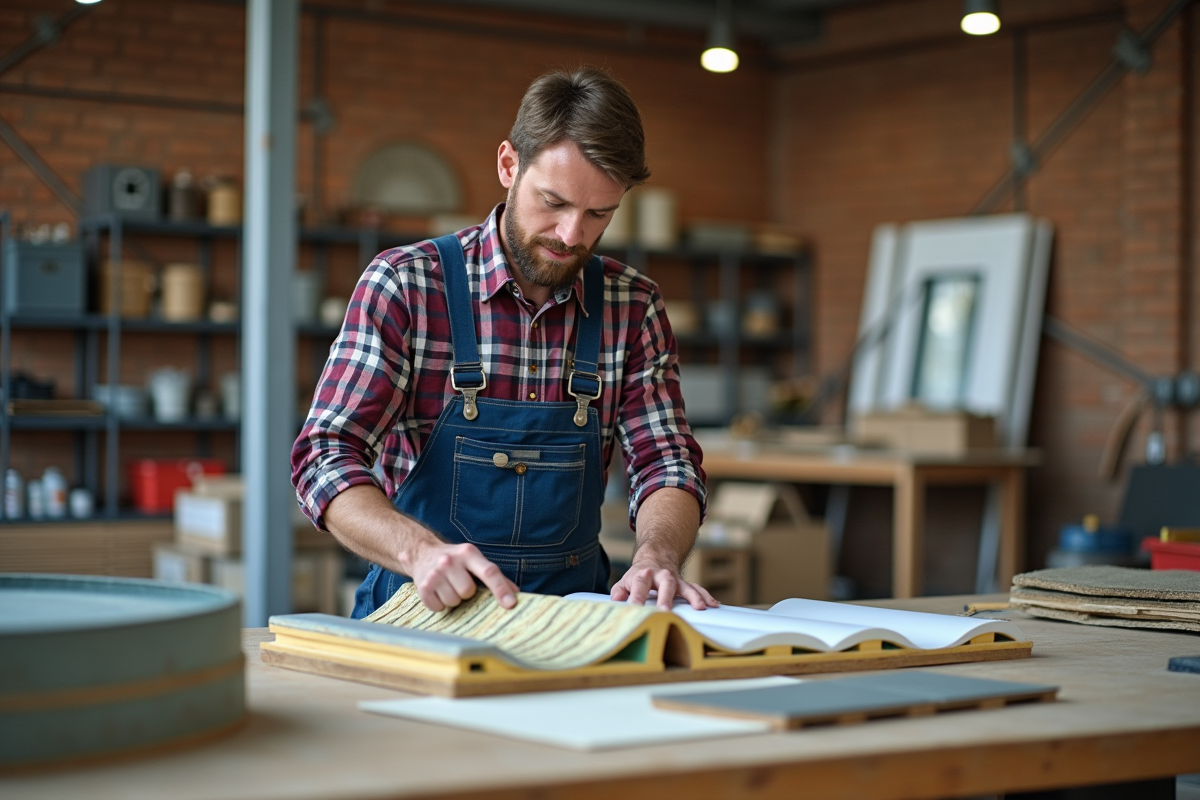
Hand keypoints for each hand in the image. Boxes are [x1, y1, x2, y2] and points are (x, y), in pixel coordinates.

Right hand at [403, 540, 517, 611]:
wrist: (422, 553)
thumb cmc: (455, 561)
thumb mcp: (474, 560)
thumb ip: (495, 576)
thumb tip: (516, 593)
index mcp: (468, 553)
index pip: (489, 572)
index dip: (501, 589)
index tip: (511, 604)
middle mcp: (450, 561)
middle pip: (468, 591)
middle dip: (467, 593)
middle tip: (460, 583)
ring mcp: (435, 574)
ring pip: (454, 601)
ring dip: (453, 599)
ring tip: (448, 586)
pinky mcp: (422, 587)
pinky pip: (439, 607)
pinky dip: (440, 604)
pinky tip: (437, 591)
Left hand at [610, 559, 717, 610]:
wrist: (655, 558)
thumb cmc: (638, 577)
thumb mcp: (626, 581)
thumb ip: (620, 592)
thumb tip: (616, 601)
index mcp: (643, 575)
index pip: (639, 584)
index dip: (636, 597)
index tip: (635, 609)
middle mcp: (661, 576)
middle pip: (665, 583)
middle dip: (666, 597)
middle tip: (665, 610)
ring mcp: (675, 580)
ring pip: (685, 586)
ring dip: (693, 596)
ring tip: (700, 608)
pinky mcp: (685, 584)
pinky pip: (697, 589)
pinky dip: (705, 596)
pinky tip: (714, 605)